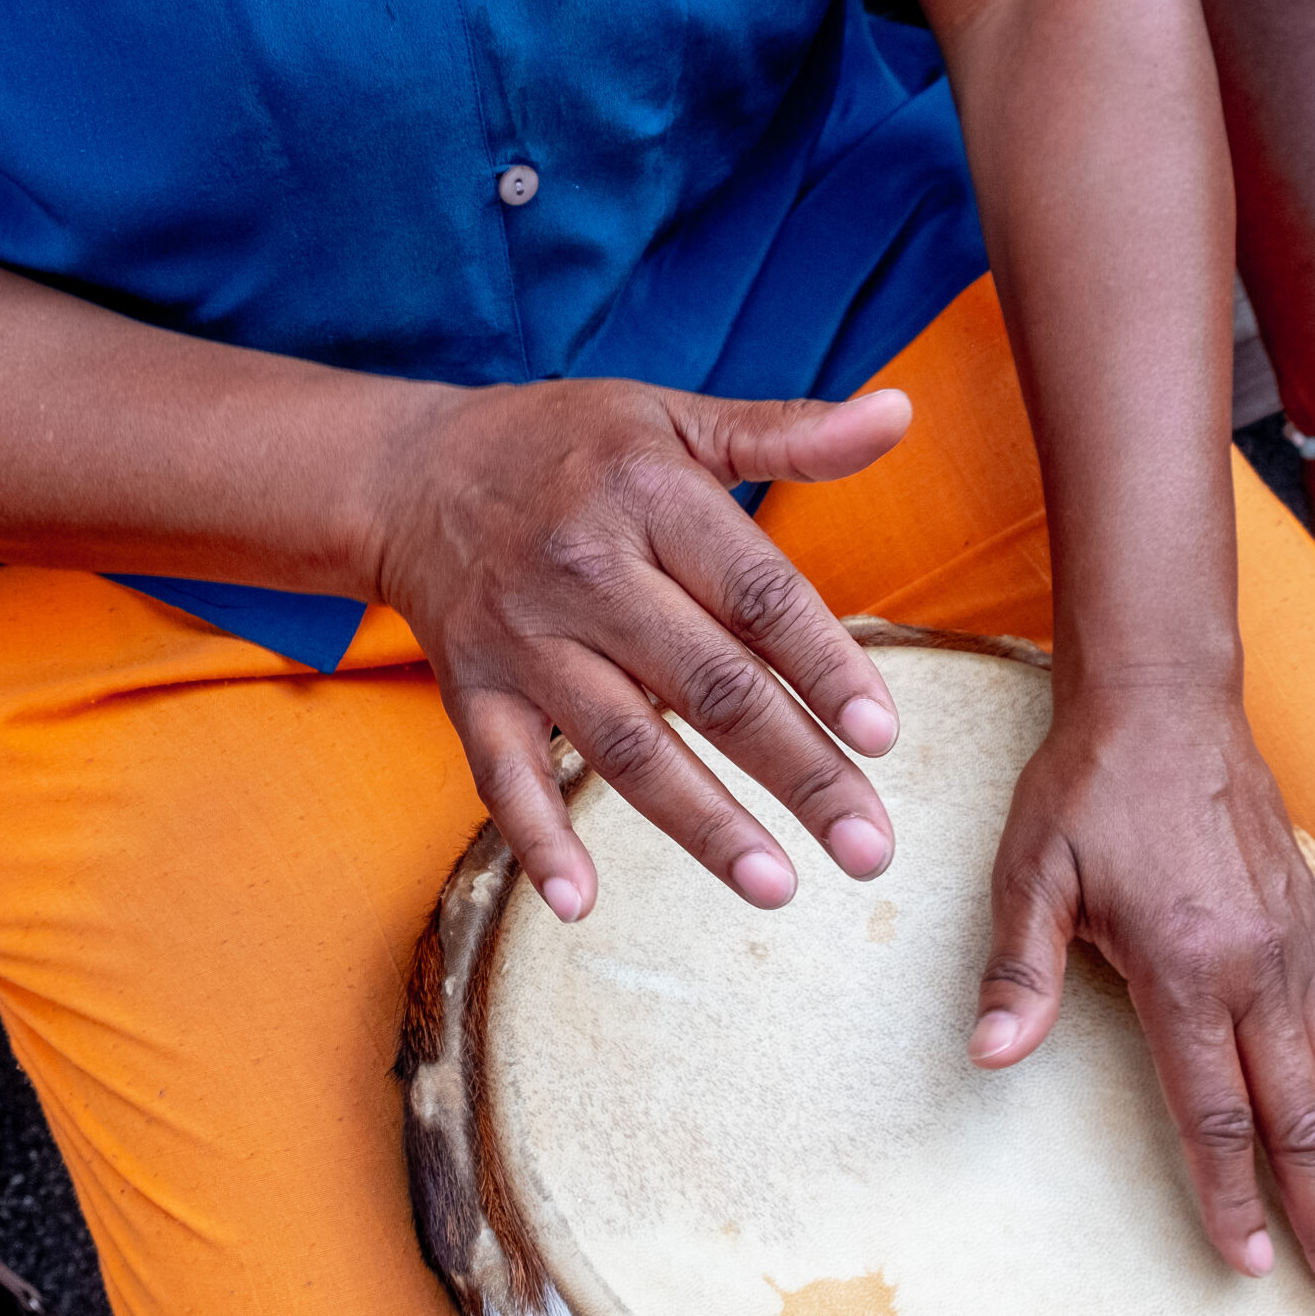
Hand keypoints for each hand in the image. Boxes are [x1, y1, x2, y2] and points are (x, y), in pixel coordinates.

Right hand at [371, 379, 914, 920]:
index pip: (756, 594)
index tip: (884, 736)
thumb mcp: (677, 418)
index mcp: (649, 497)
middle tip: (869, 847)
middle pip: (708, 686)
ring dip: (702, 823)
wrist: (414, 471)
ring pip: (625, 745)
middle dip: (797, 771)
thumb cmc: (572, 447)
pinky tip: (580, 904)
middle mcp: (585, 571)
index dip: (823, 666)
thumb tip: (900, 412)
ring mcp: (524, 639)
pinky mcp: (473, 691)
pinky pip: (503, 774)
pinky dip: (536, 840)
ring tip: (777, 885)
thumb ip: (791, 431)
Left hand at [967, 684, 1314, 1313]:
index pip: (1216, 1115)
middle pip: (1304, 1118)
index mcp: (1186, 971)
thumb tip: (989, 1052)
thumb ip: (1020, 971)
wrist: (1159, 697)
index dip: (1233, 1198)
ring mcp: (1303, 941)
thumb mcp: (1031, 874)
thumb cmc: (1087, 788)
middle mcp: (1259, 968)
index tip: (1255, 1268)